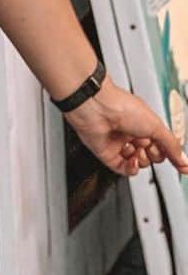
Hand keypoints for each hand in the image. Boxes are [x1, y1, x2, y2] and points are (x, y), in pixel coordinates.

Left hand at [64, 78, 187, 177]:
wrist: (96, 107)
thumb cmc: (121, 106)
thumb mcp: (156, 126)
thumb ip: (172, 146)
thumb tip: (185, 162)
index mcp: (143, 122)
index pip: (161, 144)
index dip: (168, 152)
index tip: (180, 163)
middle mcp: (131, 132)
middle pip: (151, 155)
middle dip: (154, 155)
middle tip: (151, 147)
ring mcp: (119, 143)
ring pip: (138, 163)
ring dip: (141, 160)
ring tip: (138, 150)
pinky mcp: (107, 153)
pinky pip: (124, 169)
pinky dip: (130, 168)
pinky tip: (132, 160)